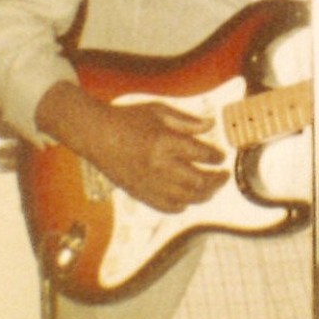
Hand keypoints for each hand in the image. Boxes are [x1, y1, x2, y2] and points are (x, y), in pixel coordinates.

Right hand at [36, 82, 229, 212]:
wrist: (95, 134)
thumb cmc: (127, 119)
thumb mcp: (158, 111)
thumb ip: (187, 120)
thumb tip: (211, 125)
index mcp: (164, 141)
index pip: (201, 155)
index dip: (216, 157)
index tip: (221, 156)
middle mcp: (158, 166)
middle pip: (198, 181)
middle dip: (216, 180)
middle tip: (224, 176)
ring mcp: (148, 183)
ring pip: (186, 198)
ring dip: (204, 195)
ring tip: (212, 188)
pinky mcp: (139, 193)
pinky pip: (166, 207)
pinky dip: (181, 206)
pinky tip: (188, 199)